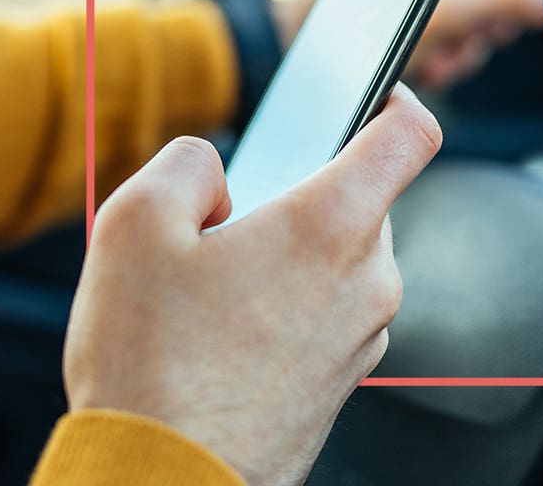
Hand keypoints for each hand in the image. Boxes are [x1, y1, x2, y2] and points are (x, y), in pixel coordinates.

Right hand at [63, 84, 441, 485]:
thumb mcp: (134, 225)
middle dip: (298, 196)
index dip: (396, 100)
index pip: (409, 135)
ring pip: (340, 258)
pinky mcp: (347, 377)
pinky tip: (226, 334)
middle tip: (226, 226)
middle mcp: (367, 281)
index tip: (378, 95)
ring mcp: (363, 335)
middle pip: (358, 200)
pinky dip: (291, 304)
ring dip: (290, 256)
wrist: (162, 484)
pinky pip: (330, 311)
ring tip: (214, 294)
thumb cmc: (152, 368)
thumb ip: (187, 163)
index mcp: (329, 226)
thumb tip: (216, 173)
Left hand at [272, 0, 542, 89]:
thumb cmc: (360, 15)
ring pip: (482, 0)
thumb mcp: (453, 6)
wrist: (300, 43)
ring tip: (440, 55)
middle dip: (491, 20)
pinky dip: (447, 43)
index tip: (526, 13)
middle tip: (471, 38)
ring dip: (468, 41)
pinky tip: (427, 60)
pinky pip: (453, 13)